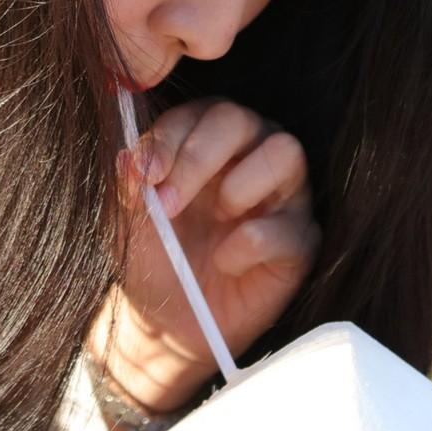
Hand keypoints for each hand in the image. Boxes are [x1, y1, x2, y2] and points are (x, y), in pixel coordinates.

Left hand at [99, 98, 319, 414]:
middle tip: (167, 204)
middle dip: (198, 158)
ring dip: (239, 185)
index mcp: (208, 138)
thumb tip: (130, 160)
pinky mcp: (301, 239)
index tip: (144, 176)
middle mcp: (251, 153)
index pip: (199, 112)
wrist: (171, 318)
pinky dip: (249, 245)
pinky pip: (289, 226)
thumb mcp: (130, 217)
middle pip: (240, 120)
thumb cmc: (155, 253)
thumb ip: (130, 183)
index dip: (170, 140)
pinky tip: (226, 262)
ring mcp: (284, 193)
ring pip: (285, 151)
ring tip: (215, 220)